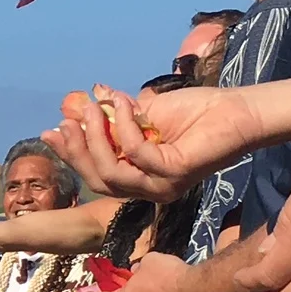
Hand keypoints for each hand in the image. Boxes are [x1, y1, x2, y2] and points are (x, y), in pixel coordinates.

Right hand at [41, 83, 260, 202]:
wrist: (238, 111)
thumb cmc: (197, 112)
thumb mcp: (146, 112)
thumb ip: (114, 118)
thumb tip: (80, 105)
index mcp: (141, 178)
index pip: (97, 175)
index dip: (71, 154)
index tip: (52, 129)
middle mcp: (149, 189)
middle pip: (98, 180)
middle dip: (77, 150)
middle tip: (68, 119)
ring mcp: (161, 186)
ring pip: (111, 171)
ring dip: (98, 135)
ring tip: (96, 105)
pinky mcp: (173, 175)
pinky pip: (136, 153)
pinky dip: (125, 125)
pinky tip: (126, 102)